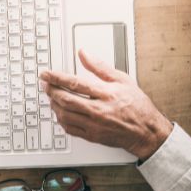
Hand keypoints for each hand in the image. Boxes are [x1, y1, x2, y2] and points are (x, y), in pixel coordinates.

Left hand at [40, 50, 172, 159]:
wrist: (146, 132)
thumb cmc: (137, 106)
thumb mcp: (122, 80)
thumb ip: (100, 67)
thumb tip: (83, 53)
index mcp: (106, 94)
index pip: (74, 83)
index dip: (56, 77)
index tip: (46, 74)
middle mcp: (98, 110)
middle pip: (65, 99)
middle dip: (51, 90)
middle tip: (45, 84)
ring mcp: (94, 125)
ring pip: (64, 115)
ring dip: (54, 105)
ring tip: (52, 97)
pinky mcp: (92, 136)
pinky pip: (69, 128)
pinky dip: (61, 119)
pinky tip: (60, 112)